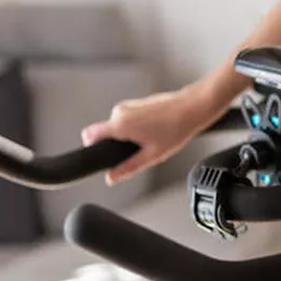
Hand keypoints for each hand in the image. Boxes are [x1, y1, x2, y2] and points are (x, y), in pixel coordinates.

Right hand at [81, 88, 220, 184]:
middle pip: (107, 133)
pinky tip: (156, 130)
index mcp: (120, 124)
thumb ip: (128, 167)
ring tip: (153, 138)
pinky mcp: (135, 103)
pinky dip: (137, 127)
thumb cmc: (176, 129)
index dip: (91, 147)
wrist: (191, 108)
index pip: (89, 134)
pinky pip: (128, 119)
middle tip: (143, 149)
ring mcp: (127, 105)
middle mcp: (119, 111)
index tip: (100, 155)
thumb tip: (112, 177)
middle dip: (119, 144)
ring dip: (130, 136)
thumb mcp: (152, 156)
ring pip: (119, 127)